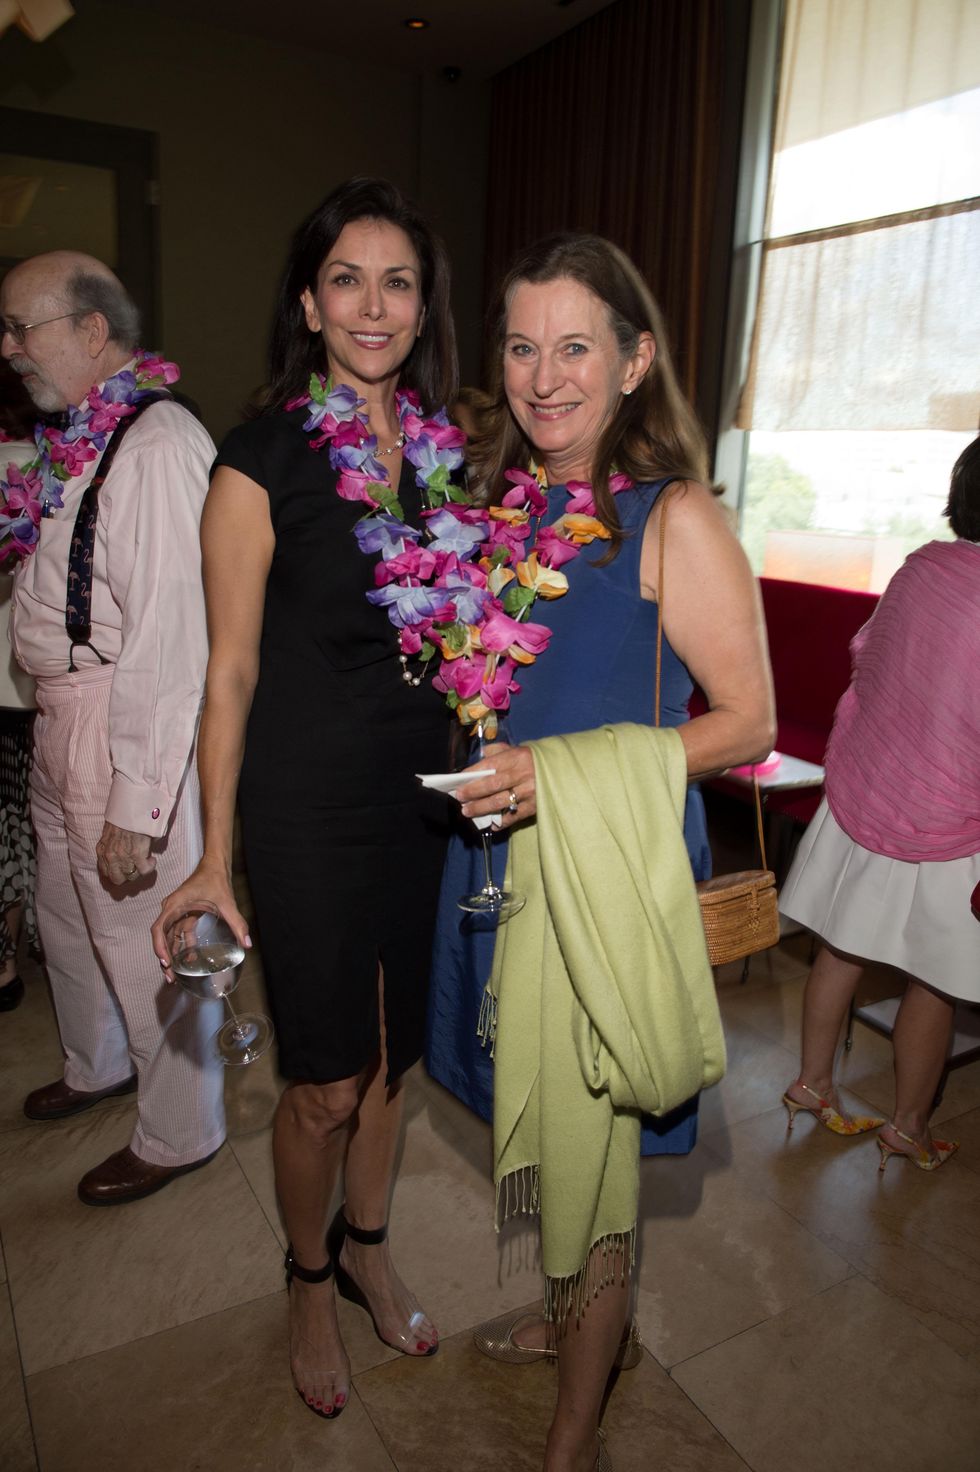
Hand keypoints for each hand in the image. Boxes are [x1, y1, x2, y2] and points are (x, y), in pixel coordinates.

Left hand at [96, 822, 153, 886]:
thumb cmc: (122, 817)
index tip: (123, 870)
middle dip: (127, 876)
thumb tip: (121, 854)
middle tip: (135, 869)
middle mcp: (110, 857)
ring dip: (139, 871)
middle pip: (117, 879)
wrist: (131, 809)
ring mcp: (124, 857)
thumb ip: (110, 846)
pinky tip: (152, 860)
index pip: (105, 872)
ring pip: (132, 876)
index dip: (116, 873)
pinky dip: (150, 867)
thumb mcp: (108, 833)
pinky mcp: (137, 855)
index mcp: (102, 850)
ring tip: (145, 862)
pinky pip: (144, 870)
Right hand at [150, 860, 251, 982]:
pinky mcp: (184, 913)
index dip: (159, 946)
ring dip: (172, 954)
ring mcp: (176, 911)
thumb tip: (247, 944)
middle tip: (170, 977)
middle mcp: (171, 909)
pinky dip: (181, 946)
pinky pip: (178, 933)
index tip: (165, 962)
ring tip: (175, 974)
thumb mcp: (227, 902)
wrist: (215, 864)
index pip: (159, 928)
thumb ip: (237, 923)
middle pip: (162, 937)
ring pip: (169, 937)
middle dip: (164, 958)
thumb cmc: (216, 878)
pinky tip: (189, 959)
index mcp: (174, 905)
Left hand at [458, 741, 535, 830]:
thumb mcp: (519, 749)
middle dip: (472, 792)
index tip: (459, 780)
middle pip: (492, 785)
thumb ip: (499, 750)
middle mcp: (522, 774)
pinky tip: (491, 824)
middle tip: (459, 798)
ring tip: (468, 812)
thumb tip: (481, 755)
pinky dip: (501, 822)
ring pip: (499, 802)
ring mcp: (529, 792)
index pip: (489, 766)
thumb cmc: (535, 760)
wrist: (564, 770)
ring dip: (481, 808)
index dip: (472, 774)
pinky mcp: (535, 806)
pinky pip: (514, 816)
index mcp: (517, 757)